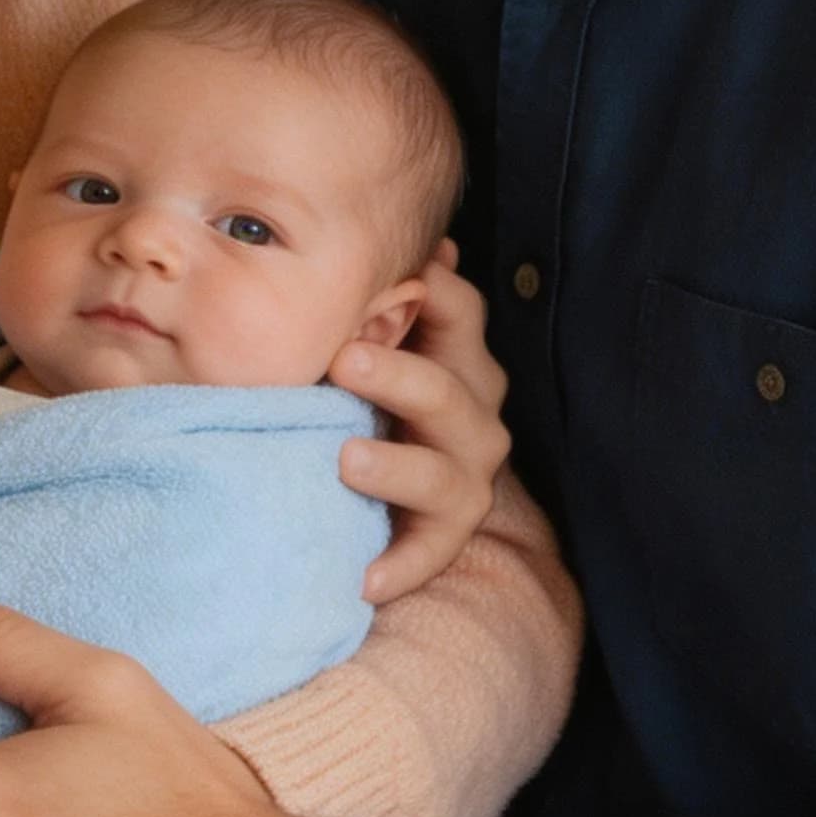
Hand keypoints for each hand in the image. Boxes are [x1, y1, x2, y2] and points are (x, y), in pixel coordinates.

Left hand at [334, 242, 510, 602]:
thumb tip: (396, 236)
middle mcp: (472, 411)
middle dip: (401, 374)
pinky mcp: (444, 533)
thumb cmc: (360, 384)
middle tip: (343, 360)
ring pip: (445, 471)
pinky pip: (429, 552)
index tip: (387, 277)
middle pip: (451, 388)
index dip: (430, 289)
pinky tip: (362, 580)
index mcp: (454, 351)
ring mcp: (465, 474)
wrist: (361, 472)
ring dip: (397, 467)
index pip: (459, 308)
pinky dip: (400, 566)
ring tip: (344, 460)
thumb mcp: (361, 332)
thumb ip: (369, 292)